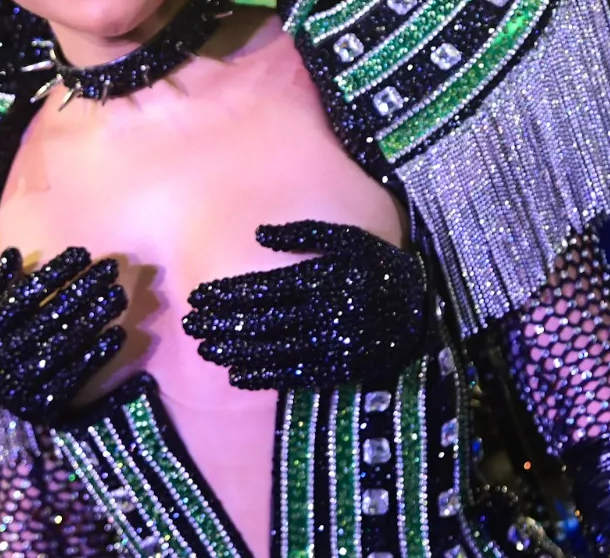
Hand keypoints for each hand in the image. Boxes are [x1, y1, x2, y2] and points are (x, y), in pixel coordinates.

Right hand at [0, 247, 125, 424]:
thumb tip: (11, 252)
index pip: (24, 294)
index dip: (55, 271)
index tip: (84, 253)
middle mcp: (2, 357)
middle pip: (49, 316)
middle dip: (83, 288)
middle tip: (112, 268)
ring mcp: (22, 382)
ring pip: (63, 344)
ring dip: (95, 318)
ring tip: (119, 295)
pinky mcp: (42, 405)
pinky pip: (73, 376)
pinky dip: (97, 354)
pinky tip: (118, 334)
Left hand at [183, 220, 428, 390]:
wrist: (420, 309)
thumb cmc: (377, 266)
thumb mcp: (348, 239)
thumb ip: (304, 233)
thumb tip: (258, 233)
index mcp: (321, 278)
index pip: (262, 288)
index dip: (226, 293)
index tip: (197, 296)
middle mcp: (323, 312)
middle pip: (260, 320)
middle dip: (220, 322)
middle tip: (190, 325)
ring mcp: (329, 343)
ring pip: (271, 349)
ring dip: (234, 350)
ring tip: (205, 349)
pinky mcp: (337, 368)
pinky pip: (293, 374)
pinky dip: (263, 376)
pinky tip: (237, 374)